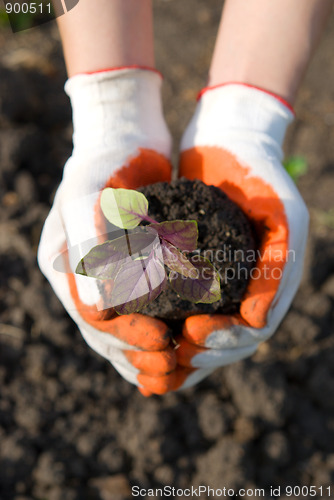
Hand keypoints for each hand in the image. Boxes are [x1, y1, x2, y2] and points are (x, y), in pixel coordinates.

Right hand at [38, 68, 183, 394]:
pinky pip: (142, 307)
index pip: (92, 318)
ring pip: (124, 327)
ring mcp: (104, 273)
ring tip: (178, 366)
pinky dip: (158, 326)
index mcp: (63, 268)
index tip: (161, 343)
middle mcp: (81, 277)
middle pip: (106, 332)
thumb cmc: (101, 164)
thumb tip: (98, 309)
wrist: (122, 135)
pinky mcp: (131, 265)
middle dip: (138, 353)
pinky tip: (180, 340)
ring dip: (147, 351)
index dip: (125, 338)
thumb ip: (89, 249)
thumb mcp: (87, 200)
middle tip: (174, 366)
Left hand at [172, 83, 308, 388]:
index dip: (227, 340)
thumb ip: (275, 267)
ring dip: (186, 355)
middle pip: (230, 340)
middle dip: (203, 354)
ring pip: (210, 333)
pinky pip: (190, 309)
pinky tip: (150, 340)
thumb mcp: (279, 214)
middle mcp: (252, 286)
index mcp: (275, 280)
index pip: (254, 328)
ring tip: (156, 368)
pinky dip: (172, 329)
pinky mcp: (202, 271)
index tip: (194, 334)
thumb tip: (257, 322)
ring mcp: (228, 280)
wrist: (231, 141)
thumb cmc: (256, 174)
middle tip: (172, 358)